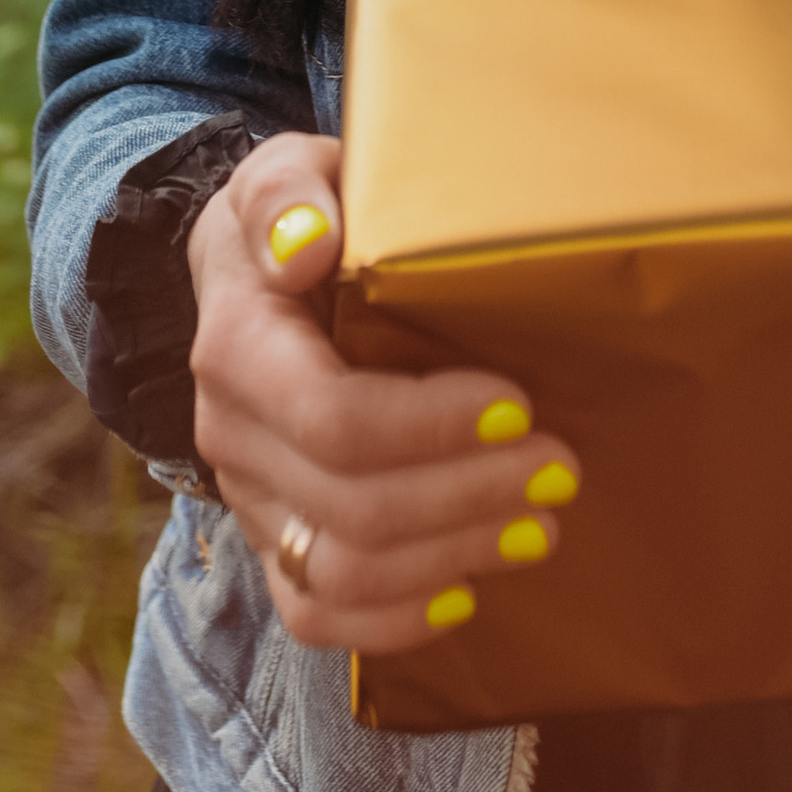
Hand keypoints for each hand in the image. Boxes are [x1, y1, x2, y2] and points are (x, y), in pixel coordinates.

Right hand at [186, 133, 584, 654]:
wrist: (255, 269)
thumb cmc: (297, 216)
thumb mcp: (287, 170)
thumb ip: (287, 195)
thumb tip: (306, 245)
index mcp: (237, 345)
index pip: (334, 417)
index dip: (431, 425)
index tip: (519, 403)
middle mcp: (232, 434)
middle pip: (350, 506)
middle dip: (466, 495)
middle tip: (559, 469)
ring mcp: (250, 497)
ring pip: (339, 572)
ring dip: (449, 557)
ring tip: (538, 527)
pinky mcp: (272, 538)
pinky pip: (314, 614)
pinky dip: (391, 621)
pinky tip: (465, 596)